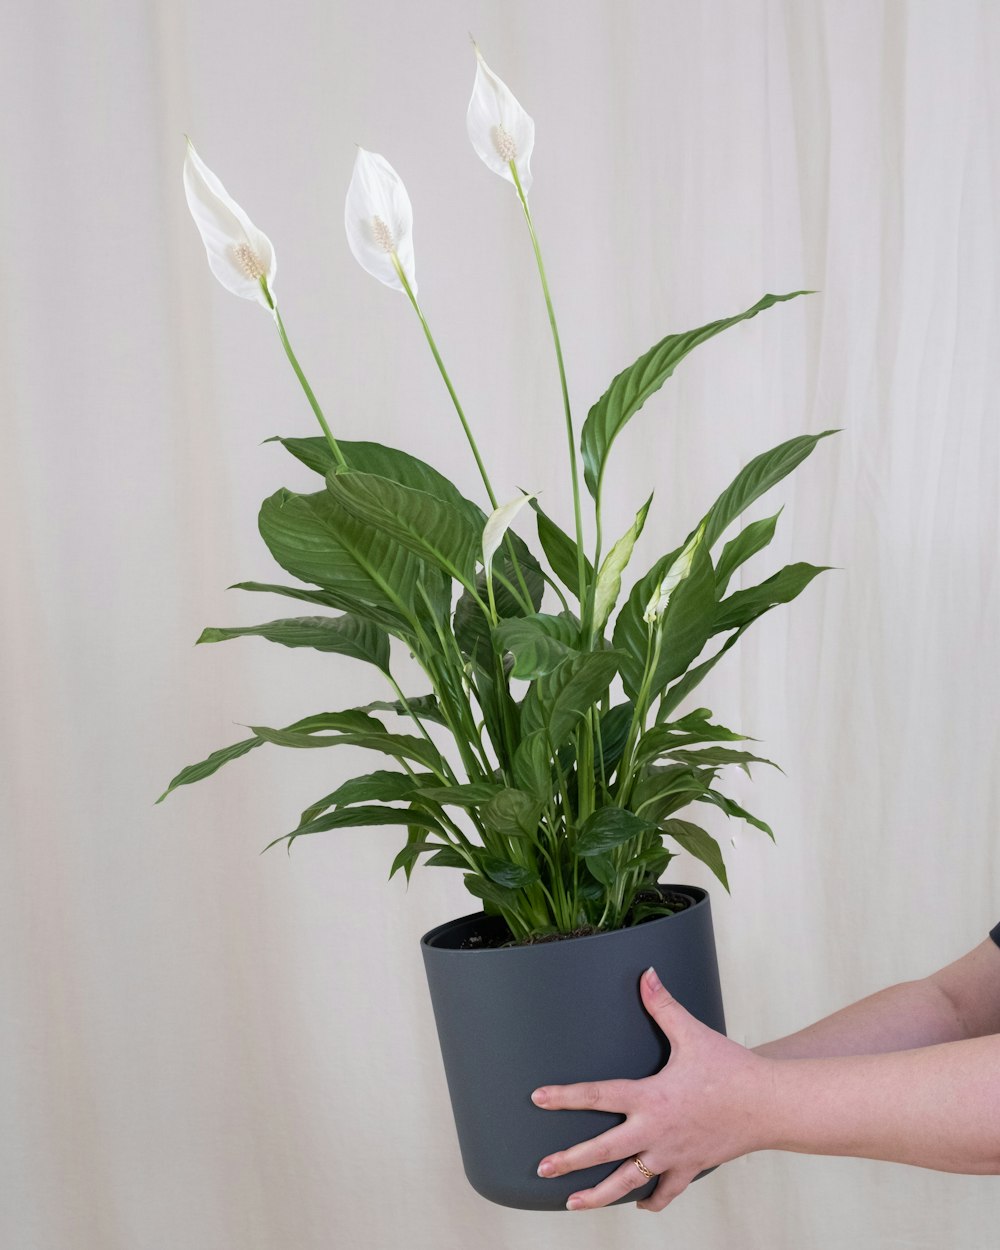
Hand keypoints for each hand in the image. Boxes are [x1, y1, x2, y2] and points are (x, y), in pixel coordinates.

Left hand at [531, 966, 769, 1210]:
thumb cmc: (731, 1068)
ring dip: (598, 1195)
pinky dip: (650, 1199)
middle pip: (604, 1151)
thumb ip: (663, 1005)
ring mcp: (672, 1155)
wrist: (770, 1105)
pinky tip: (637, 1204)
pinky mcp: (691, 1168)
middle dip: (570, 1160)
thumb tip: (646, 973)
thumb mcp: (692, 1033)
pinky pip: (666, 1191)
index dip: (565, 1096)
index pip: (598, 1095)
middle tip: (542, 1168)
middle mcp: (655, 1131)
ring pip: (628, 1182)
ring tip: (572, 1204)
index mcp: (651, 1097)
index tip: (538, 1098)